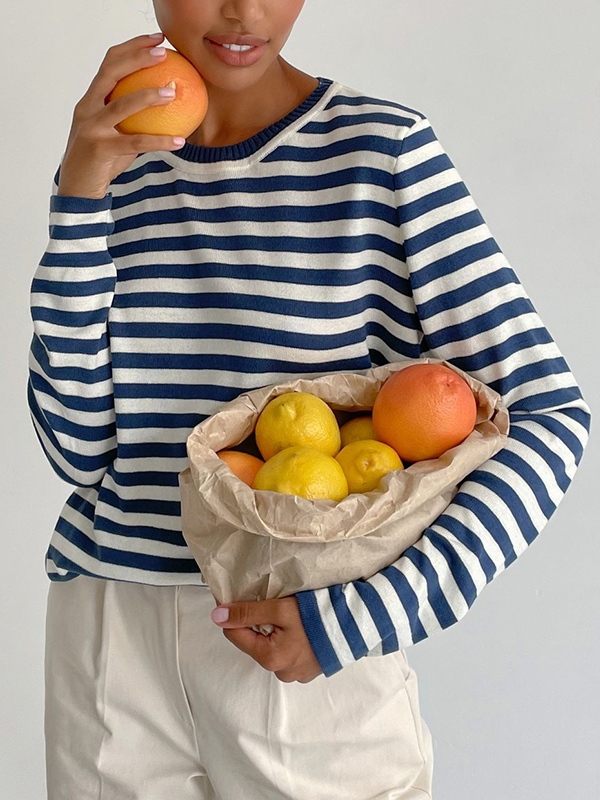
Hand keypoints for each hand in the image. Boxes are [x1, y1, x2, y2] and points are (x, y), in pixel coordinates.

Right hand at [57, 33, 185, 198]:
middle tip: (164, 54)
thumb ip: (132, 117)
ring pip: (122, 105)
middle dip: (138, 58)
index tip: (156, 41)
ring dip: (149, 96)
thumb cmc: (102, 159)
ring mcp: (91, 127)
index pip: (110, 63)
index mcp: (91, 99)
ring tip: (173, 91)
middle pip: (112, 72)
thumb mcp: (115, 132)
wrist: (78, 188)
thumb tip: (168, 104)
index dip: (132, 47)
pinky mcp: (100, 148)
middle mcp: (87, 108)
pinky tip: (179, 141)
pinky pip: (135, 143)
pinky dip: (159, 141)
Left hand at [211, 597, 322, 683]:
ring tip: (289, 613)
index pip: (235, 634)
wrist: (359, 624)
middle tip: (271, 602)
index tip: (236, 597)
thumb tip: (218, 616)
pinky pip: (289, 652)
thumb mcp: (280, 609)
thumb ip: (248, 613)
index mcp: (271, 658)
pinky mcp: (310, 669)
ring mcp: (297, 673)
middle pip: (254, 641)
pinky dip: (289, 638)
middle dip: (256, 622)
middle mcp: (282, 672)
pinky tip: (301, 625)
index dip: (232, 614)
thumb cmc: (320, 616)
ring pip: (271, 646)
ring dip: (274, 630)